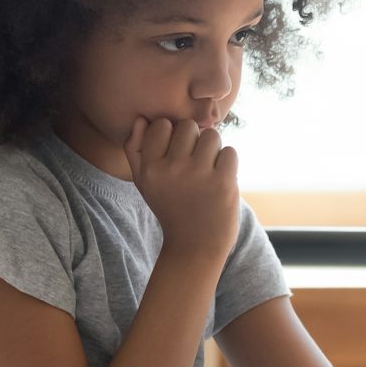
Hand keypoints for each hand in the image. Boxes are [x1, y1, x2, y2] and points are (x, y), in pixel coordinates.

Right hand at [124, 116, 239, 262]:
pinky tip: (220, 179)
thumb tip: (141, 119)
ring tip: (208, 170)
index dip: (172, 134)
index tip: (175, 154)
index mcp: (150, 168)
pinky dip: (228, 163)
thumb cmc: (170, 209)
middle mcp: (172, 169)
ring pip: (211, 135)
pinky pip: (230, 152)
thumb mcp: (144, 183)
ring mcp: (198, 175)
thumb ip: (135, 150)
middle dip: (194, 140)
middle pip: (188, 126)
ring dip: (213, 149)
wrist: (195, 246)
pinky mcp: (223, 183)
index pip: (162, 124)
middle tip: (194, 162)